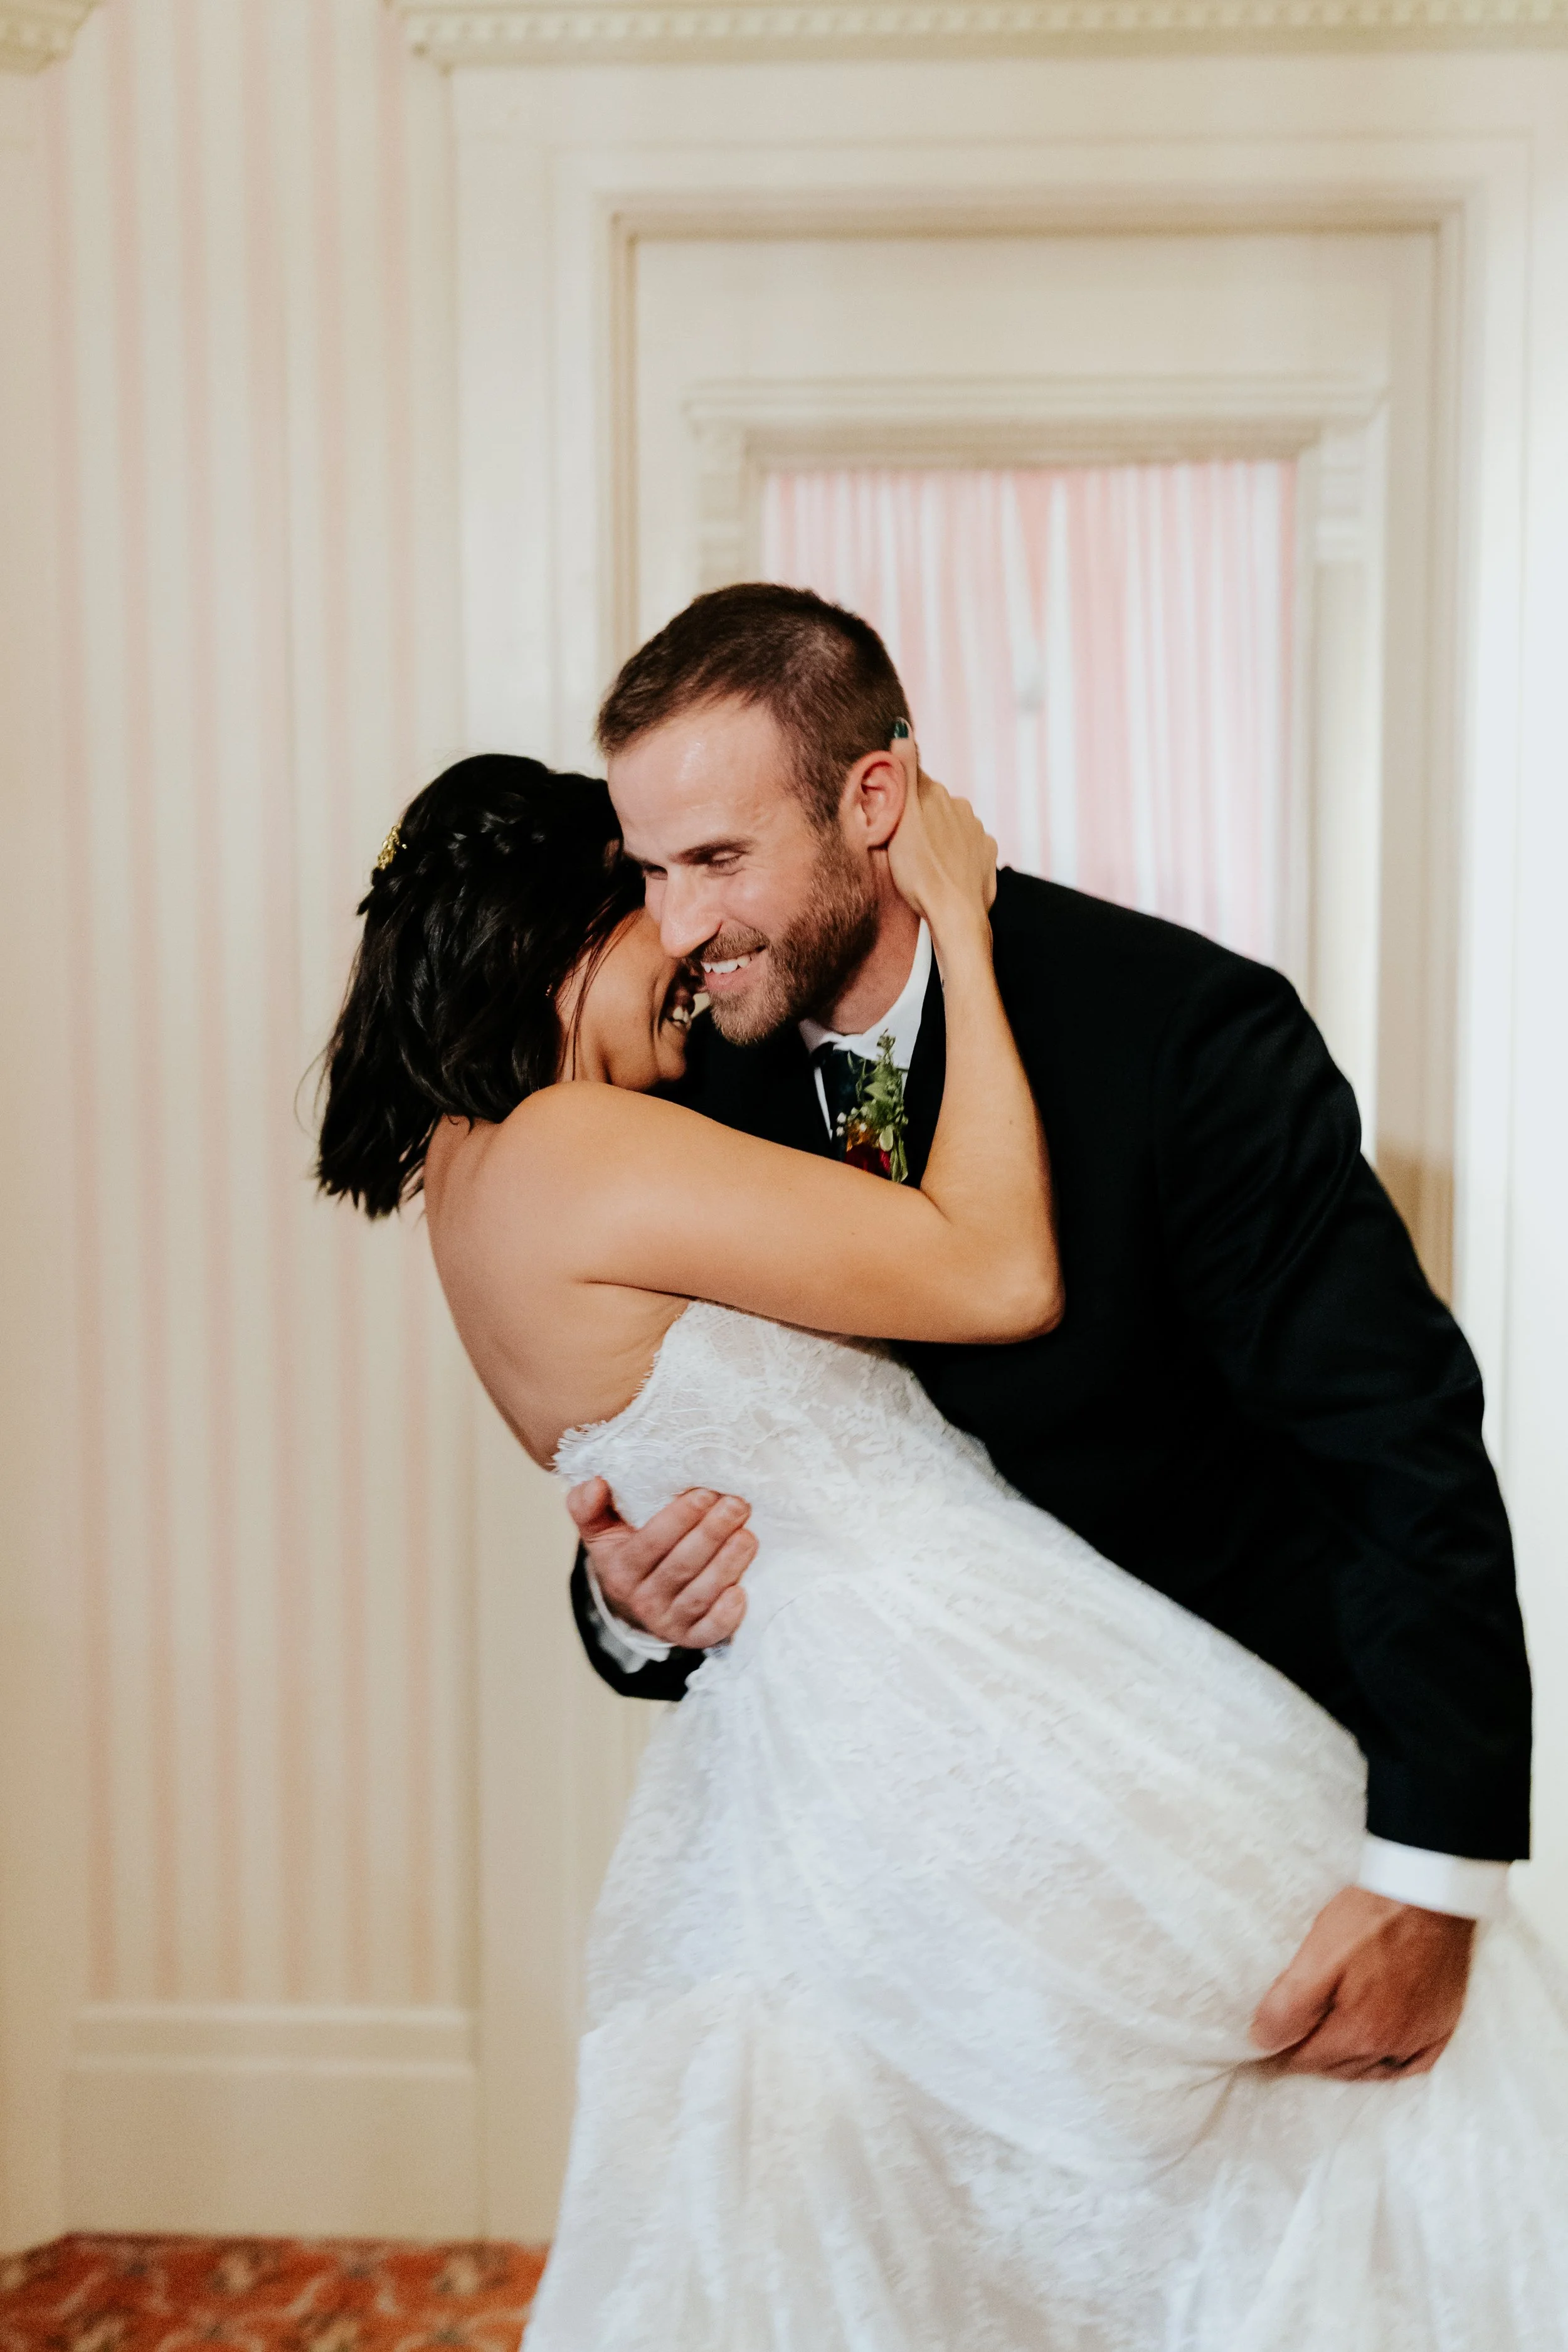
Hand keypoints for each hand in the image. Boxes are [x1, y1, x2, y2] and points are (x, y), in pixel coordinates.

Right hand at [567, 1476, 755, 1648]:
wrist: (633, 1601)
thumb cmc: (625, 1552)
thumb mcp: (601, 1529)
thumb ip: (588, 1505)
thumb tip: (596, 1484)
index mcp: (619, 1569)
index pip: (650, 1543)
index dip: (679, 1518)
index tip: (705, 1493)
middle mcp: (641, 1599)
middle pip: (681, 1566)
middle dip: (711, 1533)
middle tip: (737, 1505)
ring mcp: (667, 1621)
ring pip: (699, 1595)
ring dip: (726, 1565)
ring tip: (747, 1536)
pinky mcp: (691, 1637)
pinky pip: (709, 1631)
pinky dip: (725, 1615)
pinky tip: (741, 1593)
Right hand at [885, 734, 996, 923]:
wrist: (956, 915)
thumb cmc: (921, 872)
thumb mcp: (901, 819)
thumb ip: (903, 772)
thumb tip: (903, 727)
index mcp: (936, 795)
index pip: (911, 783)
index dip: (898, 797)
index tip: (888, 815)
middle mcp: (961, 807)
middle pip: (932, 804)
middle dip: (919, 817)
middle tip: (902, 845)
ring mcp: (977, 831)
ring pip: (950, 826)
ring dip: (938, 836)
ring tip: (923, 863)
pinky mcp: (987, 855)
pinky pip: (967, 848)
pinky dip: (955, 855)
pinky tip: (944, 872)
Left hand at [1251, 1885, 1474, 2079]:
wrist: (1427, 1892)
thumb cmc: (1371, 1919)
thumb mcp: (1317, 1955)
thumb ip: (1289, 2004)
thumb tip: (1263, 2041)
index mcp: (1358, 2031)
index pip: (1308, 2059)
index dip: (1284, 2047)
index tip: (1272, 2035)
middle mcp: (1393, 2045)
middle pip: (1340, 2067)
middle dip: (1316, 2054)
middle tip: (1298, 2034)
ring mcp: (1422, 2036)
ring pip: (1375, 2069)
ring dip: (1350, 2061)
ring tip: (1330, 2042)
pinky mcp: (1442, 2022)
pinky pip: (1415, 2064)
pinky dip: (1394, 2065)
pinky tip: (1381, 2054)